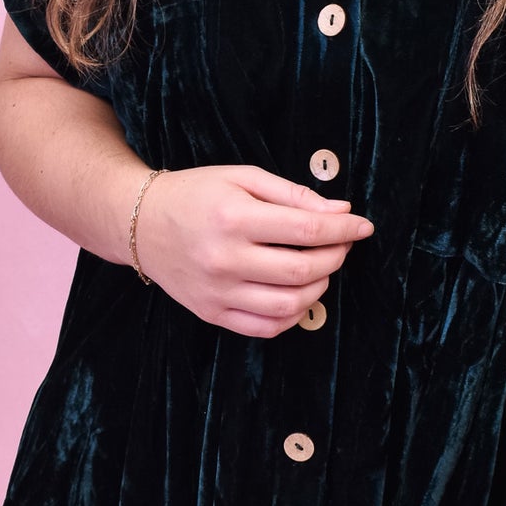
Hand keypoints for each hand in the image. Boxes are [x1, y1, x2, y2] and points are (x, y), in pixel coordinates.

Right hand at [132, 163, 374, 336]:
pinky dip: (293, 316)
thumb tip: (341, 212)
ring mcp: (217, 291)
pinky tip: (298, 294)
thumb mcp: (242, 177)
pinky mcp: (211, 312)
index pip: (306, 228)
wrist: (142, 223)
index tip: (363, 226)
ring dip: (319, 287)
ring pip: (289, 305)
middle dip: (336, 257)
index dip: (344, 229)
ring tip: (321, 267)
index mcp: (234, 216)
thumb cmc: (196, 193)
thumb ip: (293, 194)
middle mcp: (224, 258)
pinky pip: (265, 327)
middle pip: (303, 269)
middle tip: (342, 244)